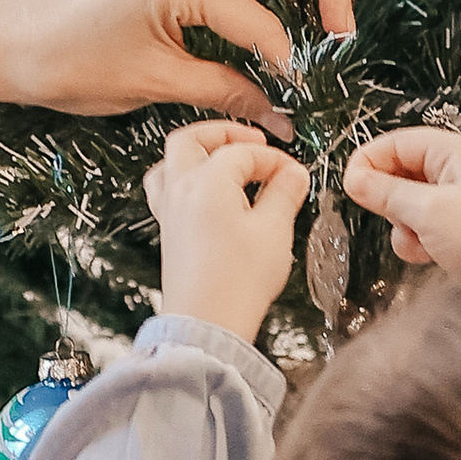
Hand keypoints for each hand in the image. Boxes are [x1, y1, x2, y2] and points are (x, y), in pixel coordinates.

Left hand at [145, 119, 306, 338]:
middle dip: (223, 134)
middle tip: (252, 142)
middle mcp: (181, 189)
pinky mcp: (169, 232)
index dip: (273, 158)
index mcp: (207, 181)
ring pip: (171, 162)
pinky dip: (186, 179)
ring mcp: (169, 210)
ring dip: (198, 153)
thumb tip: (293, 174)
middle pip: (191, 140)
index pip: (243, 152)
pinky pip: (167, 189)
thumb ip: (284, 193)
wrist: (208, 324)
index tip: (293, 173)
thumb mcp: (275, 231)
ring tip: (224, 161)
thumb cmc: (238, 282)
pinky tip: (207, 195)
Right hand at [343, 124, 460, 276]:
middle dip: (392, 199)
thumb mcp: (429, 213)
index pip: (401, 141)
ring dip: (407, 224)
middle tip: (392, 218)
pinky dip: (421, 239)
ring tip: (420, 241)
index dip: (371, 160)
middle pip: (405, 171)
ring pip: (413, 202)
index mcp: (459, 153)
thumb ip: (387, 193)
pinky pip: (428, 225)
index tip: (350, 185)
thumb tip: (354, 179)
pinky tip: (430, 254)